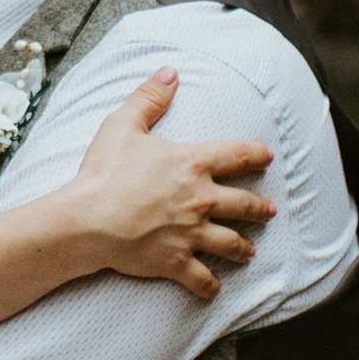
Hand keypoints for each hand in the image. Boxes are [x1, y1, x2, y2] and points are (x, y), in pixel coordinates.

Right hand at [69, 72, 274, 299]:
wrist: (89, 218)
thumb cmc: (104, 171)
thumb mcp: (123, 124)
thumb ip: (149, 97)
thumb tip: (170, 71)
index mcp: (192, 164)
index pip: (237, 155)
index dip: (256, 154)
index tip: (267, 156)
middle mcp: (201, 199)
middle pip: (243, 203)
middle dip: (259, 207)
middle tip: (269, 210)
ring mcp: (191, 233)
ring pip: (230, 243)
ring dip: (243, 247)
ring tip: (250, 251)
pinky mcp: (176, 261)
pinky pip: (201, 279)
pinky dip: (209, 286)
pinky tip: (214, 288)